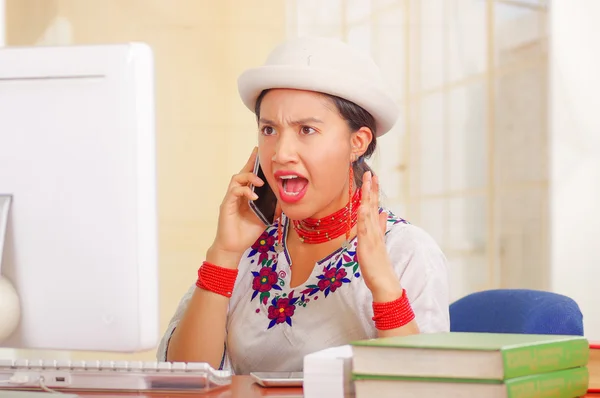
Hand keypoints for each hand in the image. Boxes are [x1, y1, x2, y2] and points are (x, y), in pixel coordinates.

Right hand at [208, 147, 277, 268]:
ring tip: (260, 182)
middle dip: (251, 162)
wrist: (234, 247)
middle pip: (242, 172)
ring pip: (237, 178)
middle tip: (258, 153)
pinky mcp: (226, 205)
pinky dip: (245, 191)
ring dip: (249, 177)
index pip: (250, 176)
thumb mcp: (266, 218)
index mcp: (247, 195)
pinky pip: (234, 192)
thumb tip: (285, 200)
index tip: (261, 152)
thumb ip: (273, 208)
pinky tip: (254, 196)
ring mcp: (231, 198)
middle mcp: (238, 194)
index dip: (255, 164)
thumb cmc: (247, 232)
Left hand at [356, 171, 402, 302]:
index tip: (372, 177)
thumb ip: (380, 227)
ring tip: (368, 182)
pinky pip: (365, 229)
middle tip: (369, 173)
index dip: (373, 191)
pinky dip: (364, 217)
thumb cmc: (378, 265)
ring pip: (369, 213)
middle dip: (371, 188)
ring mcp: (372, 237)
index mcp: (375, 229)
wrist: (384, 282)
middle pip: (372, 205)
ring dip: (368, 197)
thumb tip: (382, 213)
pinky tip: (363, 206)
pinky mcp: (368, 245)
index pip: (373, 206)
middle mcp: (374, 230)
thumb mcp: (377, 242)